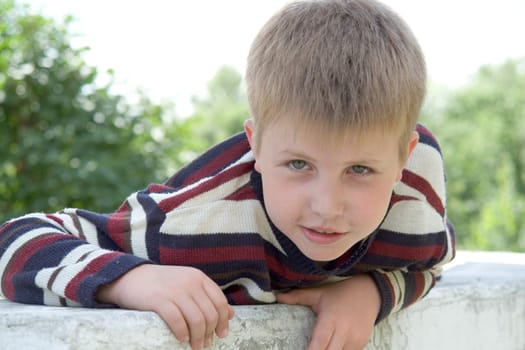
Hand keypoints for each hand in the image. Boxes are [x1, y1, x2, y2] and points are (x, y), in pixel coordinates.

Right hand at [97, 264, 234, 349]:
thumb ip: (208, 297)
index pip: (220, 301)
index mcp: (199, 277)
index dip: (223, 321)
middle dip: (210, 333)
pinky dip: (182, 333)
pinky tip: (181, 339)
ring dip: (198, 337)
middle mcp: (190, 282)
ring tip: (195, 346)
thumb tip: (231, 315)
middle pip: (210, 313)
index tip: (221, 334)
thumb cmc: (162, 284)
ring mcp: (175, 290)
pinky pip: (177, 321)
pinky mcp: (159, 300)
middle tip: (205, 344)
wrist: (131, 277)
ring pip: (196, 319)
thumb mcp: (188, 284)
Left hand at [276, 274, 379, 349]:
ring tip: (321, 347)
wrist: (369, 293)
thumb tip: (276, 297)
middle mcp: (344, 330)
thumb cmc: (340, 294)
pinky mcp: (361, 344)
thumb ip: (297, 296)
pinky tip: (332, 346)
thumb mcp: (318, 293)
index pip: (319, 341)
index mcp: (331, 318)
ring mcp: (355, 339)